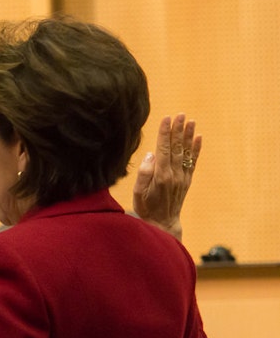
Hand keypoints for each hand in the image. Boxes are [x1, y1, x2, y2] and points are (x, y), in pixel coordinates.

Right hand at [133, 114, 201, 240]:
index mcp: (160, 176)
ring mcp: (182, 177)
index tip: (167, 119)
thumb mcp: (138, 192)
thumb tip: (151, 154)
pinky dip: (196, 149)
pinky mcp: (187, 180)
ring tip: (191, 121)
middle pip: (176, 148)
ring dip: (188, 136)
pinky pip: (193, 162)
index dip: (165, 133)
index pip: (163, 149)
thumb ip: (144, 173)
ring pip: (185, 152)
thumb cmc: (146, 207)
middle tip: (181, 114)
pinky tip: (198, 138)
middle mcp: (174, 175)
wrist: (163, 223)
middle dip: (178, 130)